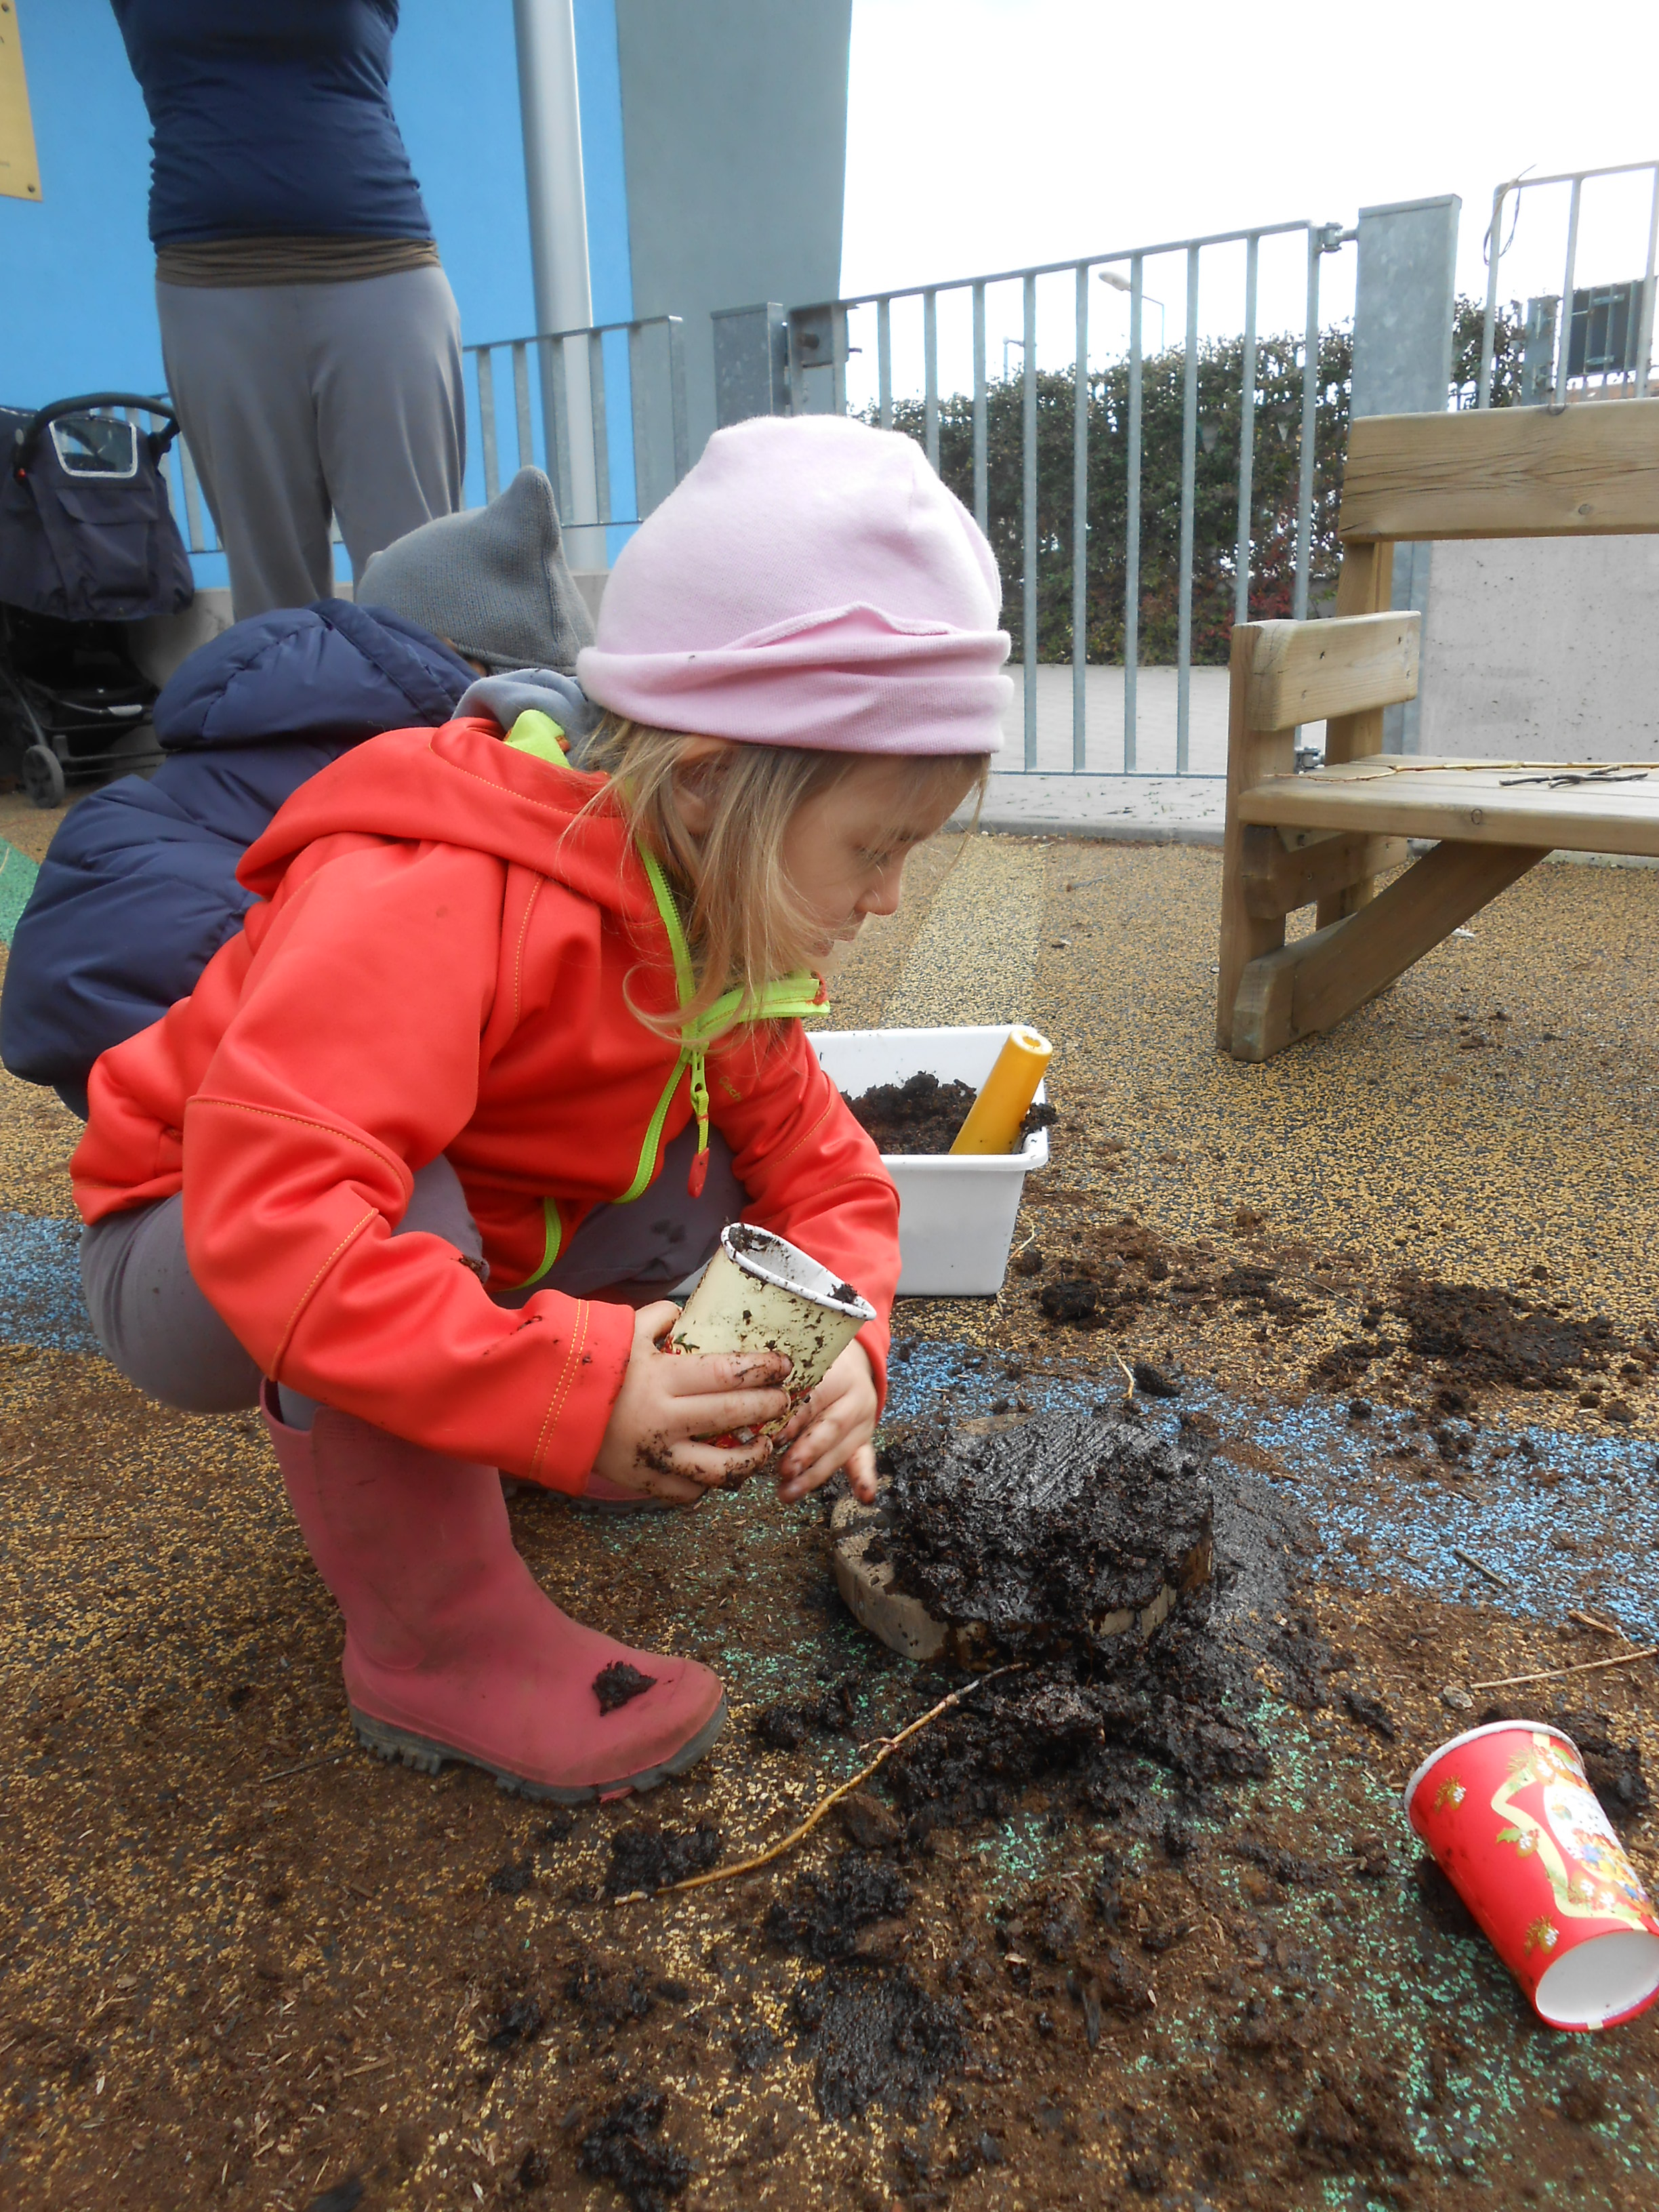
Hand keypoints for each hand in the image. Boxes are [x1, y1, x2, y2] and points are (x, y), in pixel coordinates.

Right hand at [591, 1302, 791, 1503]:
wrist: (538, 1405)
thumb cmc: (585, 1362)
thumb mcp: (622, 1330)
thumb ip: (657, 1319)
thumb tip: (680, 1312)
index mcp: (663, 1378)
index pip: (730, 1373)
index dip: (764, 1370)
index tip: (785, 1366)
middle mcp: (665, 1419)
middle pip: (733, 1416)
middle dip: (768, 1407)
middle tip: (783, 1401)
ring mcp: (655, 1455)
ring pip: (719, 1469)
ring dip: (749, 1458)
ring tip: (762, 1447)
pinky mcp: (641, 1479)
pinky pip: (685, 1492)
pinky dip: (705, 1486)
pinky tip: (717, 1474)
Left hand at [773, 1339, 878, 1504]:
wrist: (849, 1359)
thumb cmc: (810, 1361)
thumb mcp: (795, 1361)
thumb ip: (775, 1378)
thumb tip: (742, 1400)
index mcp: (836, 1370)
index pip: (815, 1396)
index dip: (795, 1418)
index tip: (773, 1437)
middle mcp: (855, 1395)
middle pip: (831, 1426)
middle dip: (807, 1451)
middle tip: (784, 1470)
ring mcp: (863, 1419)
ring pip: (842, 1449)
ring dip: (816, 1474)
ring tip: (789, 1492)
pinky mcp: (864, 1437)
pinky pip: (864, 1458)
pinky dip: (864, 1478)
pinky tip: (865, 1497)